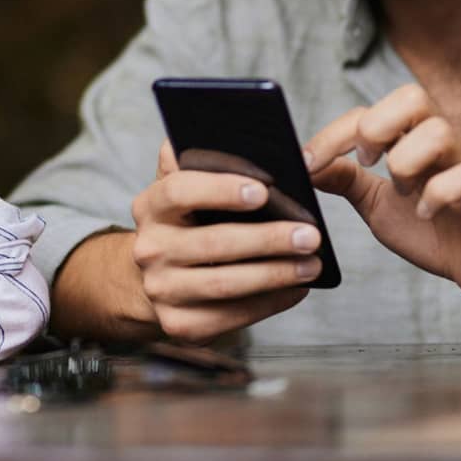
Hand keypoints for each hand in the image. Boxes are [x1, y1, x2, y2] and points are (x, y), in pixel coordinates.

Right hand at [130, 140, 321, 342]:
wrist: (159, 276)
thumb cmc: (187, 222)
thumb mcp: (183, 186)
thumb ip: (195, 159)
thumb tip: (225, 135)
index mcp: (150, 206)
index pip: (179, 191)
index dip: (221, 189)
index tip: (264, 189)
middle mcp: (149, 250)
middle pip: (212, 244)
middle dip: (267, 239)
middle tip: (310, 234)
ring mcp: (162, 291)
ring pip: (225, 284)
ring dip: (275, 274)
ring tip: (311, 263)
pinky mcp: (180, 326)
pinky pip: (232, 317)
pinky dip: (270, 302)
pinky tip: (296, 288)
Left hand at [303, 84, 460, 308]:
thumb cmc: (431, 229)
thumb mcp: (375, 204)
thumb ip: (345, 181)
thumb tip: (306, 164)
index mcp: (410, 140)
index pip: (369, 111)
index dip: (334, 133)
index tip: (309, 162)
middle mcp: (440, 144)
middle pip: (413, 97)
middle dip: (377, 127)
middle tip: (368, 164)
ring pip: (439, 132)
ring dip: (407, 164)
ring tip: (403, 193)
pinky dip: (439, 195)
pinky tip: (426, 214)